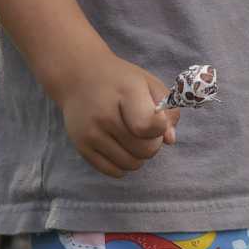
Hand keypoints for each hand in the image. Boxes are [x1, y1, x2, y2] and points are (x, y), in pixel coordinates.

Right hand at [50, 52, 178, 178]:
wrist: (78, 77)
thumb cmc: (119, 80)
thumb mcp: (147, 83)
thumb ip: (167, 109)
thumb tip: (170, 140)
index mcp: (126, 93)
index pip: (148, 126)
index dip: (160, 128)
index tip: (156, 119)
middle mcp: (105, 115)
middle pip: (145, 150)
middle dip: (153, 143)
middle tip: (146, 130)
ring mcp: (91, 134)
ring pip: (131, 164)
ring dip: (139, 155)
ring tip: (133, 137)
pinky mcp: (82, 148)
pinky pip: (114, 171)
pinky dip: (124, 164)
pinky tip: (121, 147)